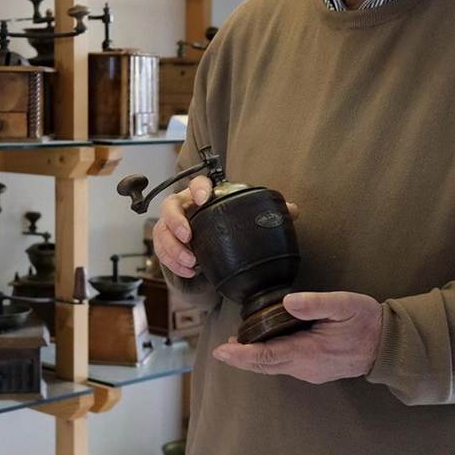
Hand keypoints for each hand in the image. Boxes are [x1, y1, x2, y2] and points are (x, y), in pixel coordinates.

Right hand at [153, 177, 298, 277]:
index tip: (204, 198)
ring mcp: (170, 226)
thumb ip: (265, 213)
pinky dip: (173, 264)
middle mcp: (182, 206)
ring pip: (162, 232)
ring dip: (174, 249)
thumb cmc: (224, 223)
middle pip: (169, 207)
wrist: (206, 240)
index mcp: (201, 194)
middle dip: (176, 222)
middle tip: (190, 238)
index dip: (198, 189)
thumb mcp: (241, 216)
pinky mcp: (165, 244)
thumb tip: (293, 211)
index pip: (196, 183)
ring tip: (191, 264)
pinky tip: (189, 272)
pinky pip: (161, 252)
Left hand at [212, 292, 383, 383]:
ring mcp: (310, 372)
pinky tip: (263, 347)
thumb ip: (317, 303)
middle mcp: (305, 367)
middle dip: (241, 358)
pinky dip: (268, 358)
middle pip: (264, 366)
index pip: (266, 356)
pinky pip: (284, 366)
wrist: (388, 346)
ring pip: (273, 367)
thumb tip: (289, 302)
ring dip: (253, 358)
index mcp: (309, 351)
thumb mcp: (345, 305)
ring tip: (237, 346)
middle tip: (221, 349)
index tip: (221, 351)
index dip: (241, 355)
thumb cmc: (366, 321)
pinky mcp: (315, 371)